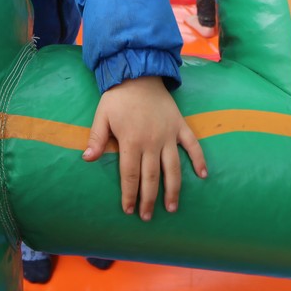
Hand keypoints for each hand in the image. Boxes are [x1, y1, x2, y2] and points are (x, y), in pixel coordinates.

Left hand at [82, 76, 206, 220]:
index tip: (129, 210)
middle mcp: (151, 141)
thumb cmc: (118, 96)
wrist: (139, 73)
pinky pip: (192, 145)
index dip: (129, 194)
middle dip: (149, 200)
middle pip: (151, 177)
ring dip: (173, 190)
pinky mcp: (180, 126)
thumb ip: (96, 138)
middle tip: (148, 217)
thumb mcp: (102, 115)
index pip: (130, 175)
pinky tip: (203, 176)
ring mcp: (168, 135)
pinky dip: (199, 160)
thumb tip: (87, 159)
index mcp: (131, 141)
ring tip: (172, 208)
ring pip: (173, 168)